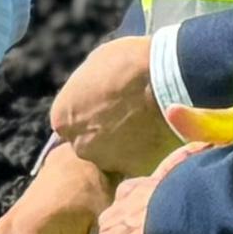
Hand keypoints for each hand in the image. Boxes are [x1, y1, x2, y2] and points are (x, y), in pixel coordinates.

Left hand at [51, 32, 179, 179]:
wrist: (169, 79)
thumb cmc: (131, 62)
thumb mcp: (96, 65)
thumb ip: (88, 88)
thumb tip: (92, 91)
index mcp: (63, 118)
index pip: (71, 123)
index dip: (92, 113)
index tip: (110, 105)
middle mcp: (79, 145)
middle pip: (91, 143)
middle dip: (108, 133)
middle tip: (131, 116)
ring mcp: (107, 160)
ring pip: (115, 156)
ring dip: (128, 145)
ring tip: (150, 124)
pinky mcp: (135, 170)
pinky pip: (140, 163)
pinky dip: (148, 153)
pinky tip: (162, 134)